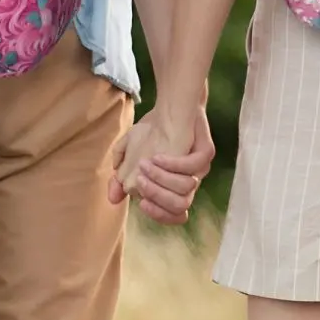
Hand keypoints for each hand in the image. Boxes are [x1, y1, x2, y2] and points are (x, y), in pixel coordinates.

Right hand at [108, 105, 213, 225]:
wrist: (172, 104)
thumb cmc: (152, 131)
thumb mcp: (130, 153)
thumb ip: (121, 176)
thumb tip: (113, 198)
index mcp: (175, 187)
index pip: (173, 214)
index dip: (158, 214)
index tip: (141, 203)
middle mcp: (190, 181)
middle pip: (180, 206)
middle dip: (157, 196)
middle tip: (140, 181)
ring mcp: (200, 168)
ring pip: (186, 188)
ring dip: (162, 179)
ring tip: (145, 164)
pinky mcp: (206, 152)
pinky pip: (193, 166)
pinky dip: (173, 164)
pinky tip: (157, 155)